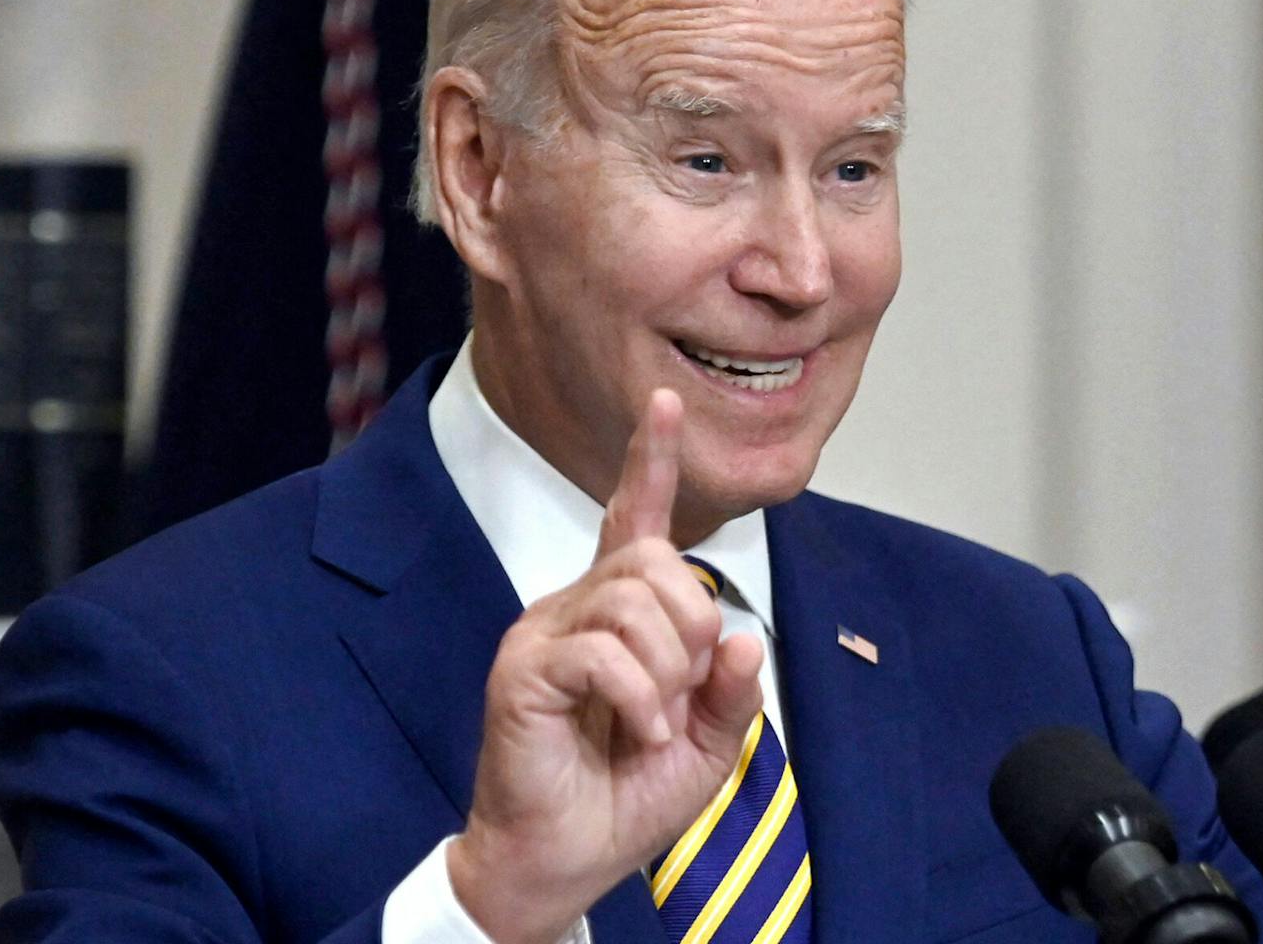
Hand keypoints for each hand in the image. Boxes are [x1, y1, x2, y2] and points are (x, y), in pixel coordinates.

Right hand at [448, 389, 766, 943]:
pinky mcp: (523, 670)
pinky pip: (601, 651)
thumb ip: (729, 689)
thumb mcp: (705, 744)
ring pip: (633, 601)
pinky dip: (640, 698)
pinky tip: (638, 734)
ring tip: (654, 723)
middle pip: (655, 561)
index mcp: (617, 614)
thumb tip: (739, 633)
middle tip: (680, 693)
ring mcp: (543, 633)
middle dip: (692, 627)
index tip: (665, 403)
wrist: (564, 859)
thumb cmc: (623, 798)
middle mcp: (574, 607)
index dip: (651, 461)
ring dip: (667, 671)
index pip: (634, 519)